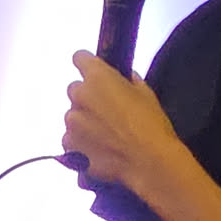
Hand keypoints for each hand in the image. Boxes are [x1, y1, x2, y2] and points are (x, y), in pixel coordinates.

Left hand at [64, 51, 180, 191]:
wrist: (148, 162)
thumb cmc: (151, 125)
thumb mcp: (147, 95)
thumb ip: (130, 82)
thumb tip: (125, 79)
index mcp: (98, 77)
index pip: (79, 57)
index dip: (87, 64)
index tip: (93, 71)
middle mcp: (79, 96)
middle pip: (75, 90)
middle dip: (88, 98)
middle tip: (107, 111)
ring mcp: (71, 123)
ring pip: (73, 117)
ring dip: (84, 122)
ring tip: (106, 136)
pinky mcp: (69, 147)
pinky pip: (71, 141)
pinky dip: (81, 144)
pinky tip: (100, 151)